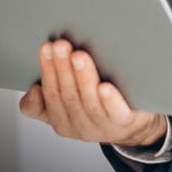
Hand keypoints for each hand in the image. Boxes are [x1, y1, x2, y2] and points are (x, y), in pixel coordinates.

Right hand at [19, 38, 166, 146]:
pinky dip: (109, 100)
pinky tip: (105, 87)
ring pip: (88, 101)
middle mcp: (79, 126)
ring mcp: (102, 127)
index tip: (46, 47)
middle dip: (62, 67)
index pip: (49, 96)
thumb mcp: (71, 105)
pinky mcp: (124, 124)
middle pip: (67, 95)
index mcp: (62, 121)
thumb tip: (34, 88)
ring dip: (82, 77)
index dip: (46, 71)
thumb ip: (49, 97)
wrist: (137, 125)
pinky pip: (115, 113)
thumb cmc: (101, 105)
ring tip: (79, 56)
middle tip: (61, 45)